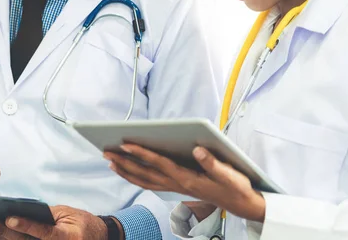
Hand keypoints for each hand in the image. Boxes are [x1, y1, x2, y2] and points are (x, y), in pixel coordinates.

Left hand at [0, 205, 116, 239]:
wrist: (96, 238)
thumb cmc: (81, 223)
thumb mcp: (67, 214)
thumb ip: (46, 216)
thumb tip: (20, 213)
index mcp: (66, 237)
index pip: (42, 232)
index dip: (25, 226)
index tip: (9, 219)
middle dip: (4, 232)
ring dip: (4, 238)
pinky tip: (0, 234)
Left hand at [104, 145, 265, 222]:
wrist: (241, 204)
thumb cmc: (234, 186)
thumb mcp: (229, 174)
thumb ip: (212, 162)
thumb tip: (197, 149)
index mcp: (187, 178)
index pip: (159, 163)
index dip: (141, 153)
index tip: (125, 143)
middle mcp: (177, 184)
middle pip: (145, 173)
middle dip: (124, 162)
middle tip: (106, 151)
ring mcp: (175, 187)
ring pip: (144, 180)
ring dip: (126, 171)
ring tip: (110, 161)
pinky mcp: (177, 187)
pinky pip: (151, 183)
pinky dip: (136, 177)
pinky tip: (129, 171)